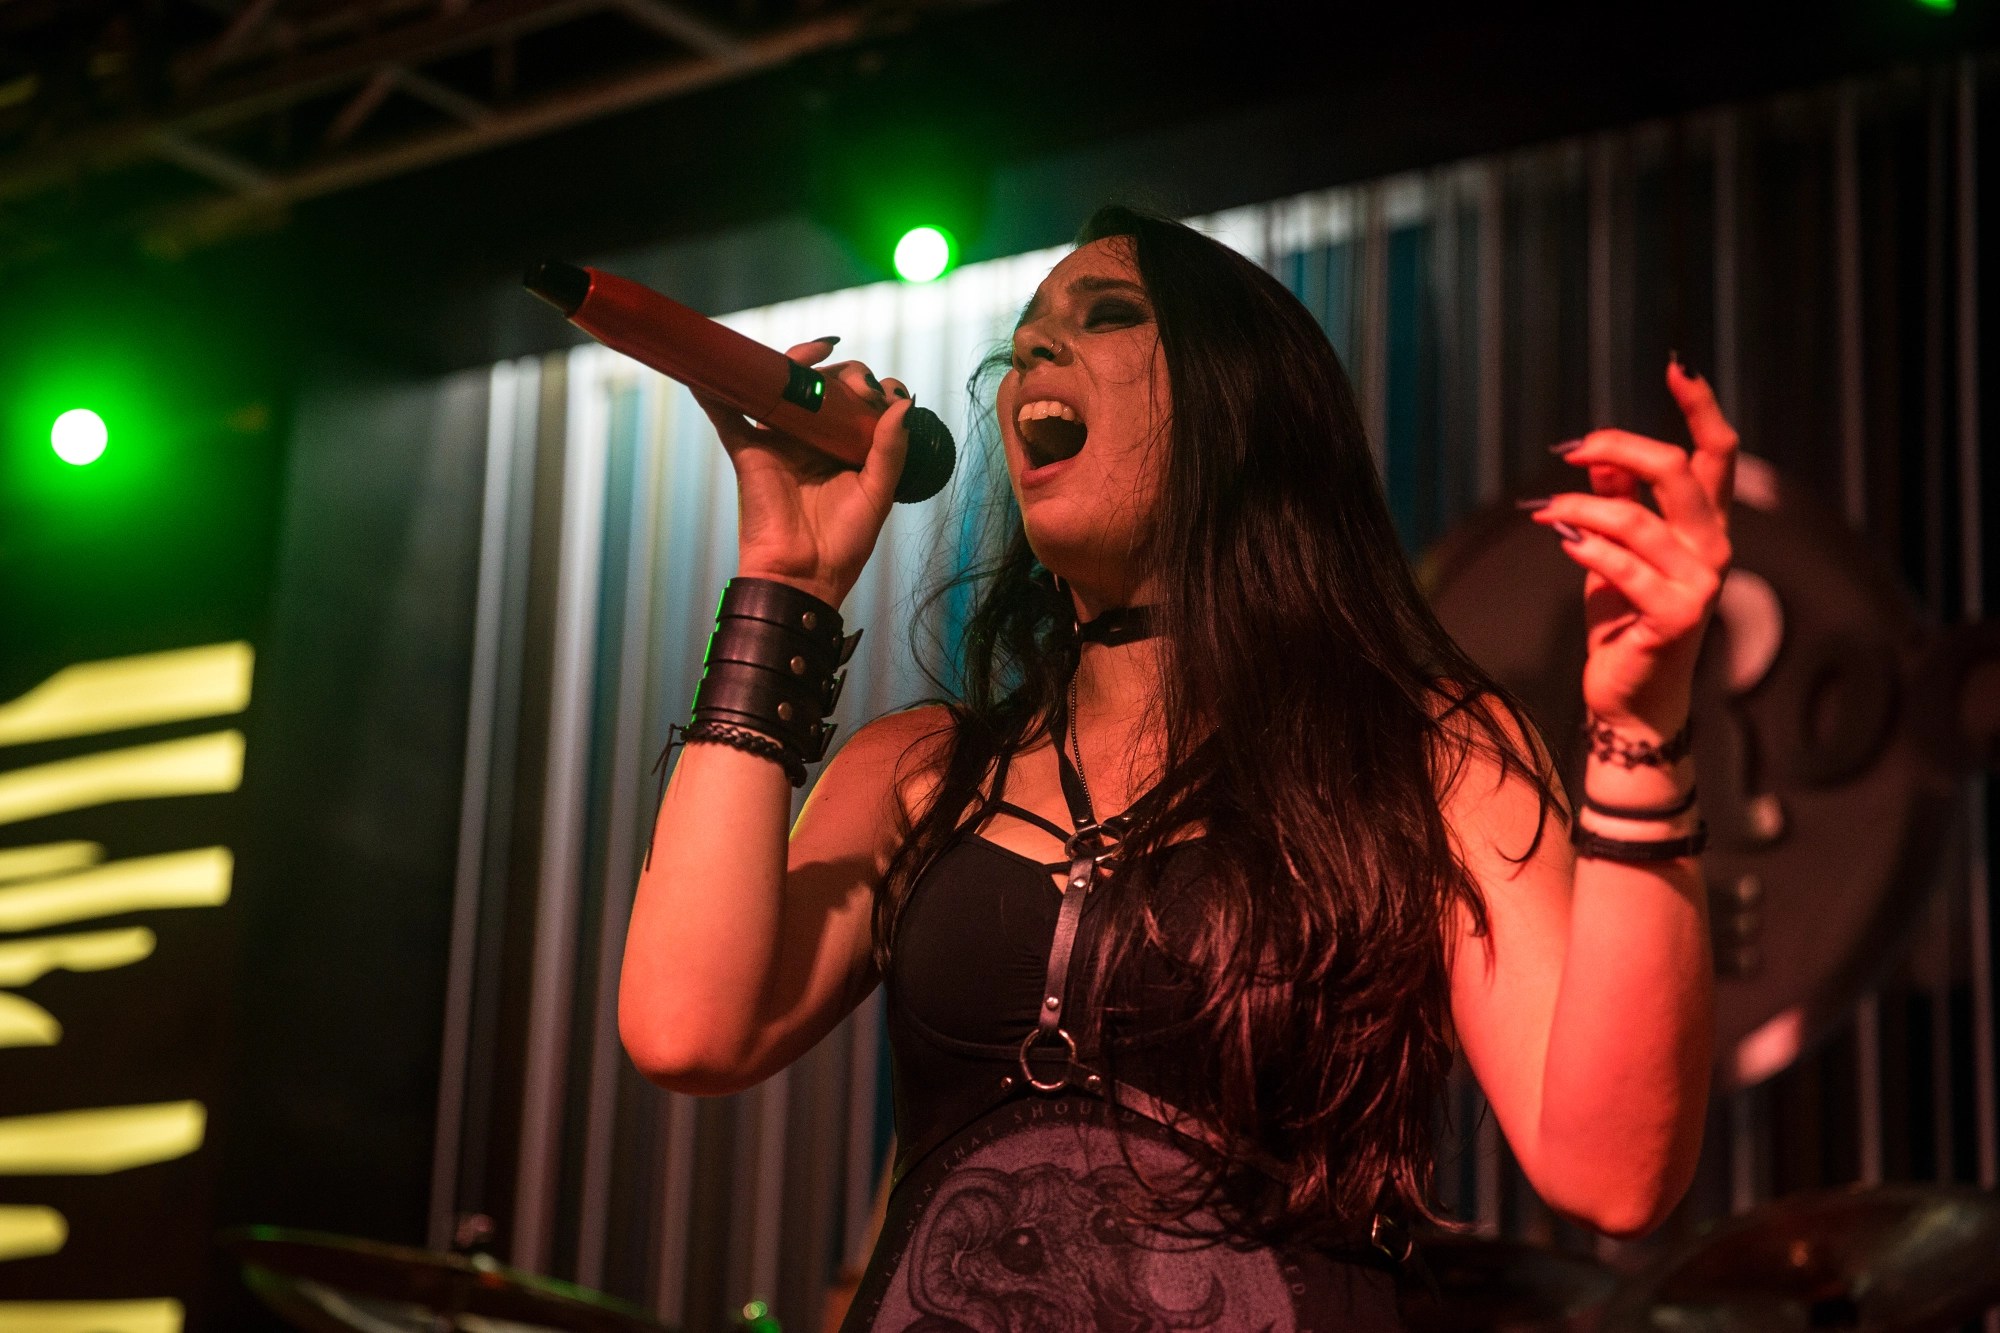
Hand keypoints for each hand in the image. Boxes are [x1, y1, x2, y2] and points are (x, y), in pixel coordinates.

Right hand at [694, 337, 913, 607]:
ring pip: (780, 388)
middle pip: (819, 387)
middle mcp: (810, 440)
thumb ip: (891, 449)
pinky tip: (710, 369)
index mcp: (842, 448)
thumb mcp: (878, 493)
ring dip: (795, 362)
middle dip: (841, 374)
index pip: (854, 401)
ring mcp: (777, 441)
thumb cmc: (843, 544)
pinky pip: (727, 414)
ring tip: (815, 354)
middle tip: (858, 385)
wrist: (804, 578)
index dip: (868, 386)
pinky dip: (714, 391)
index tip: (884, 392)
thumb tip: (903, 403)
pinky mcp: (748, 451)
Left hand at [1527, 360, 1737, 739]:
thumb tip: (1601, 457)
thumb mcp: (1615, 552)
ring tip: (1545, 510)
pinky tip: (1561, 540)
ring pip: (1635, 519)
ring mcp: (1699, 583)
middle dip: (1620, 448)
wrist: (1629, 695)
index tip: (1677, 366)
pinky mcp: (1675, 616)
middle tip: (1571, 450)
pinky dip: (1586, 548)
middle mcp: (1712, 548)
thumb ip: (1618, 503)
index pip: (1718, 454)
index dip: (1702, 407)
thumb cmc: (1623, 621)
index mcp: (1704, 526)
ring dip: (1579, 507)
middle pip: (1679, 471)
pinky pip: (1622, 567)